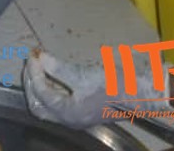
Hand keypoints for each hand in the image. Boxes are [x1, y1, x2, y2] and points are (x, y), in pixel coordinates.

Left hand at [22, 49, 173, 129]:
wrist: (142, 93)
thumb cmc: (116, 85)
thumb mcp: (84, 74)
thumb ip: (59, 69)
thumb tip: (40, 58)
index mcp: (68, 114)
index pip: (41, 93)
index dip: (34, 72)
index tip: (34, 55)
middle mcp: (69, 120)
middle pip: (38, 106)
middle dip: (31, 83)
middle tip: (31, 63)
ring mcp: (76, 117)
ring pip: (47, 105)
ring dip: (40, 85)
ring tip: (39, 66)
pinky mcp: (83, 110)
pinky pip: (59, 102)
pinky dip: (52, 87)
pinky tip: (53, 73)